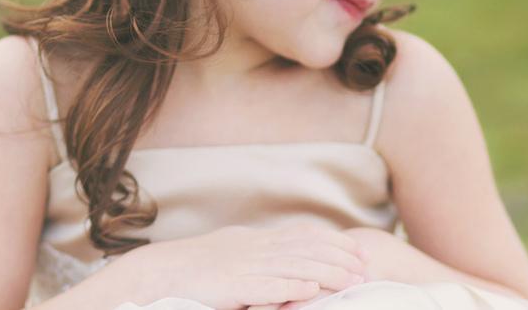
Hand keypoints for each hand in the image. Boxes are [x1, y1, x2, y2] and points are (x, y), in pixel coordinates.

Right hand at [134, 223, 368, 309]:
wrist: (162, 271)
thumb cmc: (198, 264)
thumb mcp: (235, 250)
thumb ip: (262, 251)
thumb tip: (288, 250)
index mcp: (258, 240)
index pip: (305, 236)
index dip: (334, 243)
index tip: (358, 251)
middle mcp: (256, 248)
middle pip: (306, 250)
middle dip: (339, 258)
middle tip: (365, 268)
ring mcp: (245, 266)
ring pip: (294, 268)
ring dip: (325, 274)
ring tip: (351, 282)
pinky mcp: (233, 286)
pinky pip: (266, 287)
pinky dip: (291, 288)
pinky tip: (311, 292)